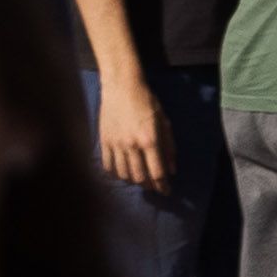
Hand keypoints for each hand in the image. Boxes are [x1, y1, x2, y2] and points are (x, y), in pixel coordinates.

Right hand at [92, 69, 170, 193]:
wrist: (121, 86)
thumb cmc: (146, 101)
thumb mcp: (164, 122)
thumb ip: (169, 147)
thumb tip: (172, 170)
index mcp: (150, 140)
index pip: (157, 173)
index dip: (162, 186)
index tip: (166, 191)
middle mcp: (132, 145)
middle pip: (140, 177)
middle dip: (149, 186)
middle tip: (153, 186)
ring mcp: (116, 144)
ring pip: (123, 173)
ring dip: (133, 180)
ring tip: (139, 179)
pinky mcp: (104, 140)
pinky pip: (107, 165)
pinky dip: (115, 173)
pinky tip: (121, 172)